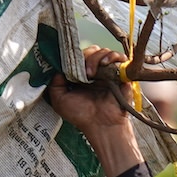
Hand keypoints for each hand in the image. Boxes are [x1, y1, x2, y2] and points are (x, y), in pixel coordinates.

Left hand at [45, 46, 176, 172]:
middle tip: (84, 71)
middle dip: (86, 56)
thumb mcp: (60, 100)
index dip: (75, 56)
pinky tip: (105, 64)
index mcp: (81, 76)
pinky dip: (112, 56)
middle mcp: (96, 72)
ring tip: (92, 72)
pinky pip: (120, 57)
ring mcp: (109, 72)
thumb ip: (55, 83)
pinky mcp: (121, 74)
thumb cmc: (81, 115)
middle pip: (92, 51)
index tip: (71, 62)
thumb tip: (57, 67)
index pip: (79, 56)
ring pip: (104, 51)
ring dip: (97, 57)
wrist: (101, 125)